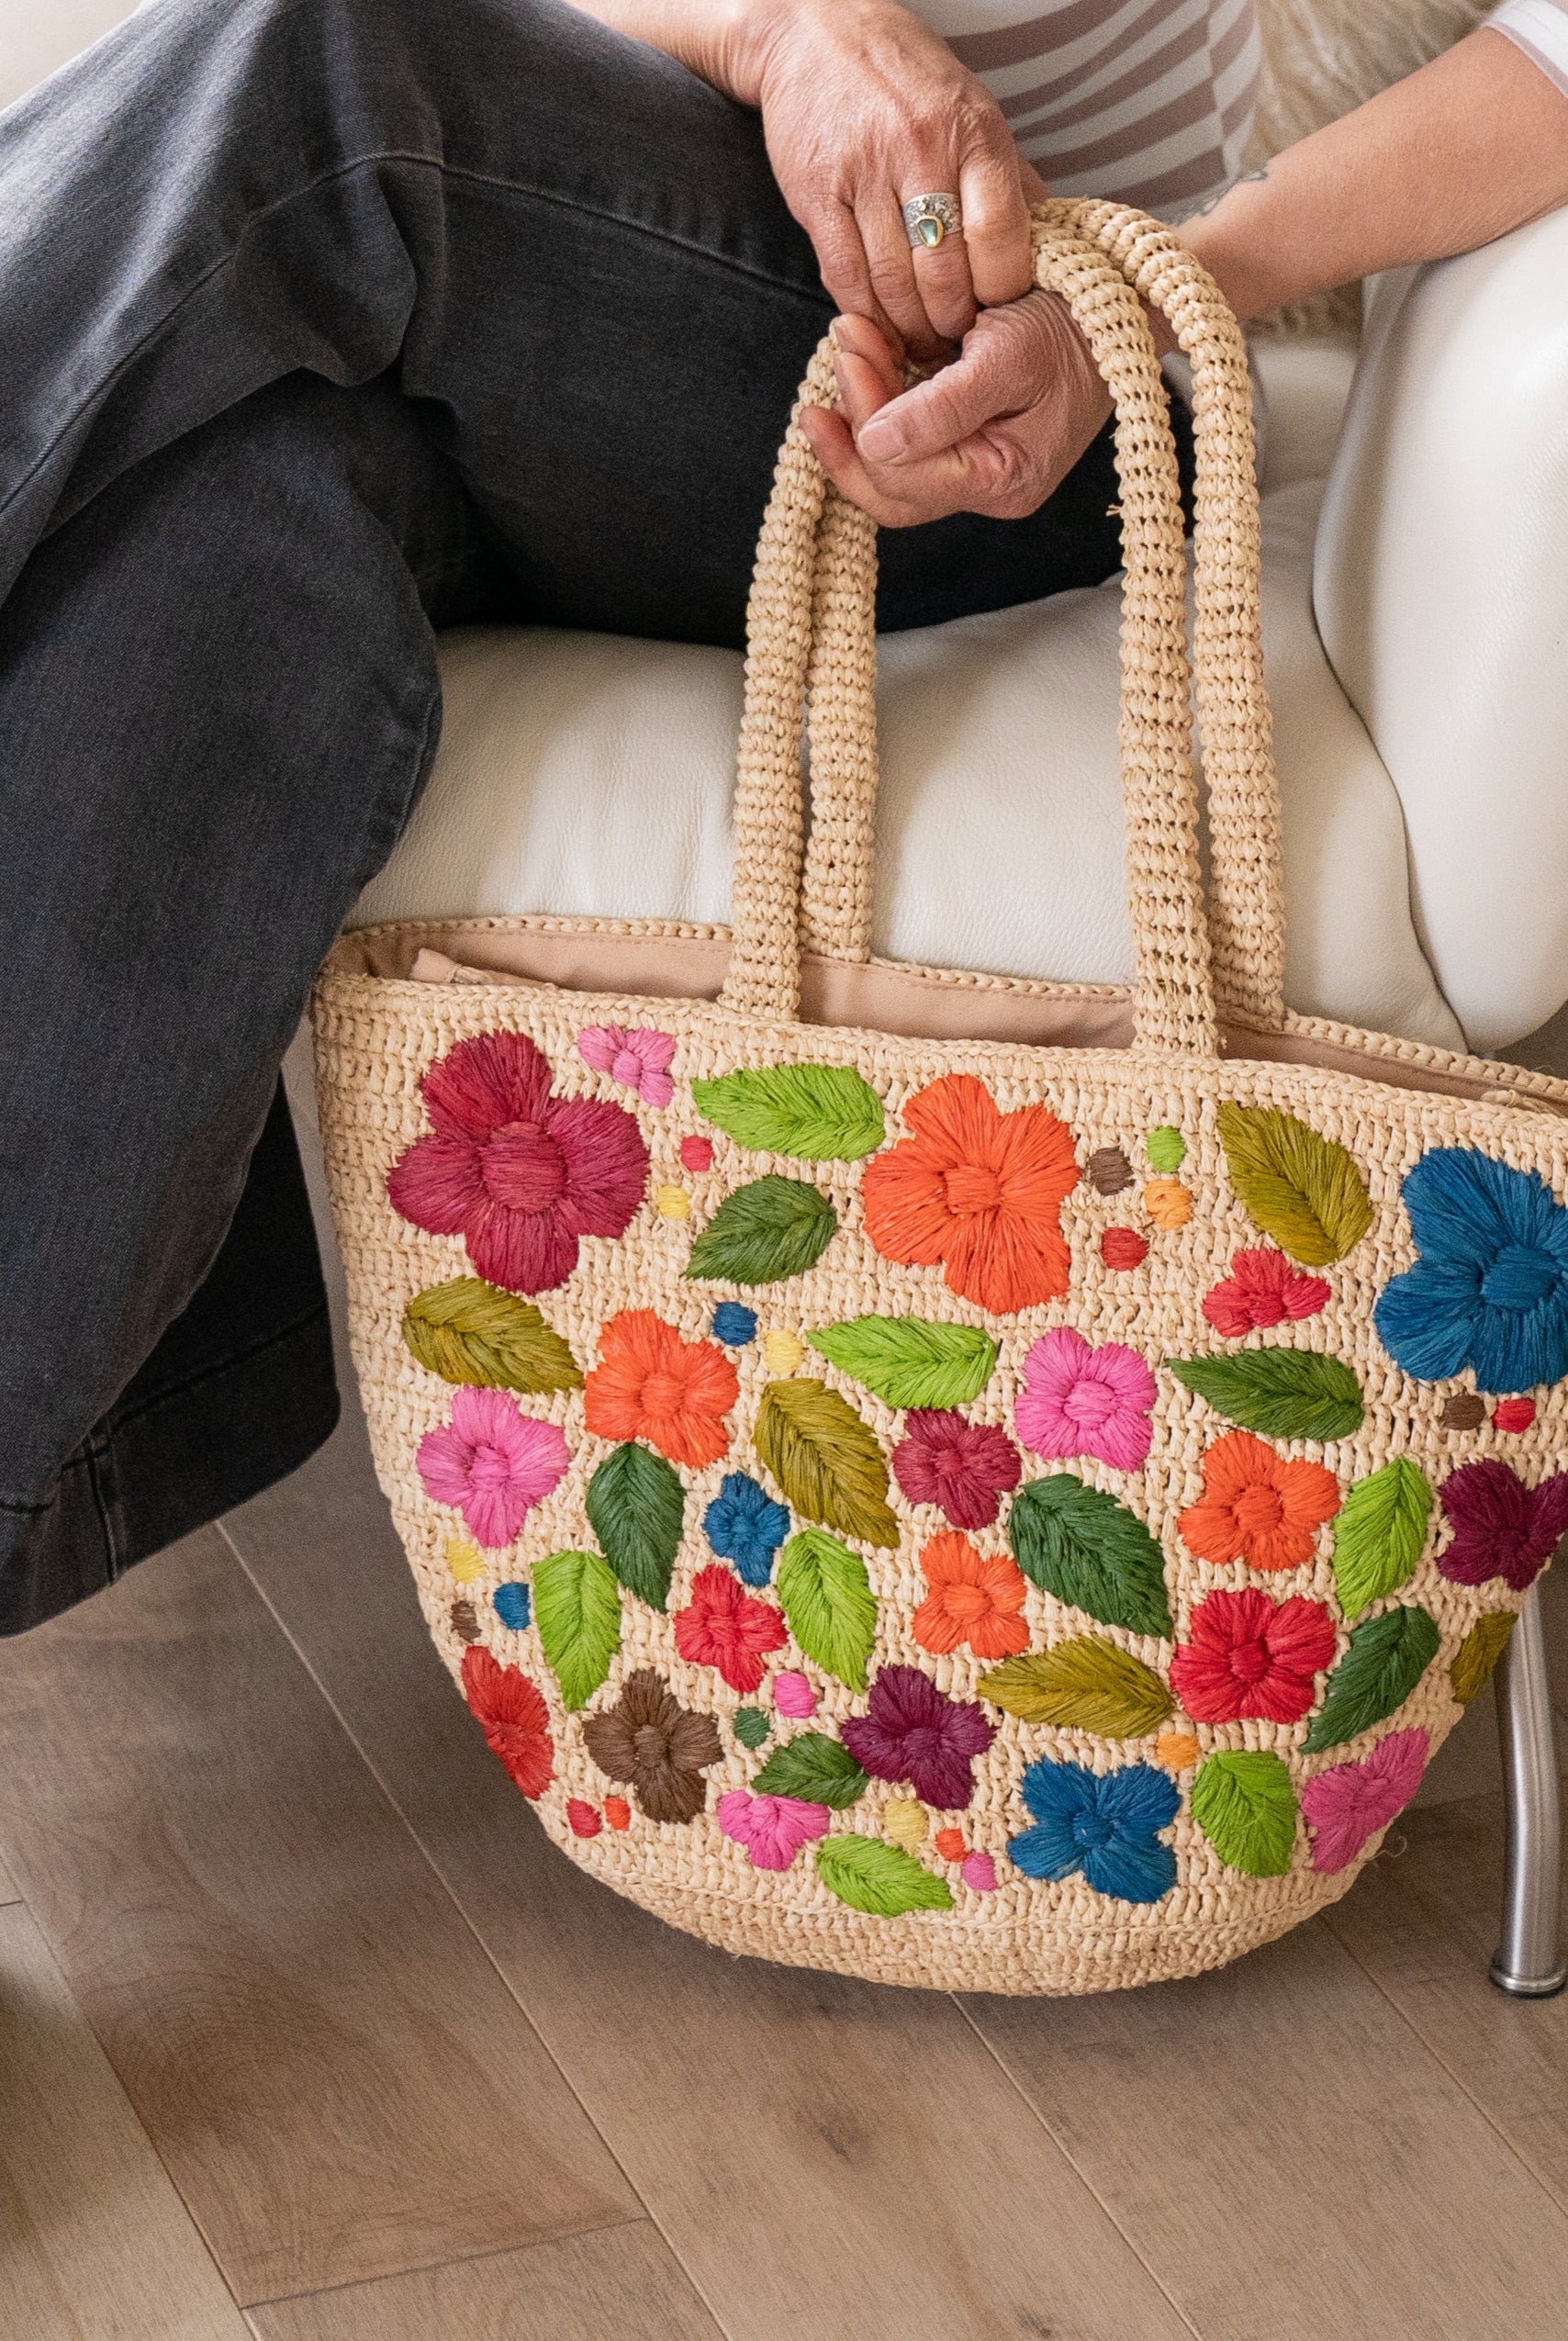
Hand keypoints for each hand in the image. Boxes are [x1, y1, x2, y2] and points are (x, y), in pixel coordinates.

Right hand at [739, 0, 1037, 361]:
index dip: (1001, 292)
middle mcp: (923, 150)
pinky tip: (878, 327)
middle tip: (955, 344)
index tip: (996, 312)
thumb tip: (1053, 243)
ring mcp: (866, 172)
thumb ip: (1008, 179)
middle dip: (953, 325)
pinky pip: (846, 277)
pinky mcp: (817, 193)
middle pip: (946, 275)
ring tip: (920, 346)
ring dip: (909, 332)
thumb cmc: (905, 80)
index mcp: (974, 132)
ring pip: (894, 286)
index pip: (1001, 238)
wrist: (817, 31)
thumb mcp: (972, 112)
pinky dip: (865, 315)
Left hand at [798, 297, 1112, 526]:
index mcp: (1001, 480)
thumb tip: (874, 443)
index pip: (902, 477)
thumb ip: (941, 408)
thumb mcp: (1009, 356)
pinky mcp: (971, 440)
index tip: (850, 346)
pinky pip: (910, 441)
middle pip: (889, 490)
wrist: (1121, 305)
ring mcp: (978, 468)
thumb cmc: (1075, 325)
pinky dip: (882, 403)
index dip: (864, 417)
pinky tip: (868, 362)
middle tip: (841, 348)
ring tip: (849, 346)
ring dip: (860, 411)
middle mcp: (987, 489)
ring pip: (892, 470)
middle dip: (852, 424)